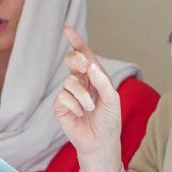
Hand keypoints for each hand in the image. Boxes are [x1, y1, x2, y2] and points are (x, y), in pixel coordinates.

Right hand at [54, 26, 123, 171]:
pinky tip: (80, 115)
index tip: (67, 29)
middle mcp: (80, 82)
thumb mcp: (112, 98)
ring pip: (69, 81)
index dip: (76, 41)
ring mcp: (69, 93)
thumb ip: (101, 80)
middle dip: (76, 60)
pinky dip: (74, 106)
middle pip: (71, 60)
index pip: (84, 55)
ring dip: (83, 96)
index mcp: (94, 76)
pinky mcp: (60, 106)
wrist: (101, 141)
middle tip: (83, 67)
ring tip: (90, 108)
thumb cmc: (109, 120)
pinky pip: (63, 97)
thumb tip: (89, 65)